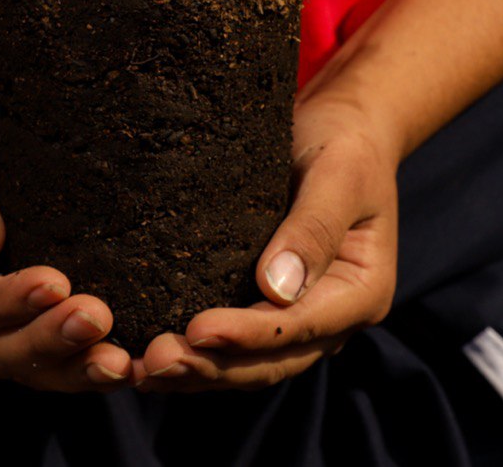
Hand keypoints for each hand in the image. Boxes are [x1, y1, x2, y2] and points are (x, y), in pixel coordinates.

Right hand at [0, 112, 133, 390]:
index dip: (4, 300)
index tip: (54, 282)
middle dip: (48, 339)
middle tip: (97, 318)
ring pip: (33, 370)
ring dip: (77, 368)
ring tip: (120, 361)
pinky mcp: (36, 338)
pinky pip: (63, 366)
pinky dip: (96, 371)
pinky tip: (136, 368)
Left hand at [135, 96, 399, 390]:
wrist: (343, 129)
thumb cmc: (346, 144)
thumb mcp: (340, 173)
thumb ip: (314, 228)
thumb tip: (277, 287)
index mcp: (361, 292)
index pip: (299, 326)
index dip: (247, 335)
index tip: (197, 331)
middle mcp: (333, 319)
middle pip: (270, 361)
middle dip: (211, 366)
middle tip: (154, 361)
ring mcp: (302, 321)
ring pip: (247, 365)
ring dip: (196, 373)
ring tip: (141, 370)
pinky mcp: (268, 310)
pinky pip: (233, 345)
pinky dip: (195, 355)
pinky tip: (146, 359)